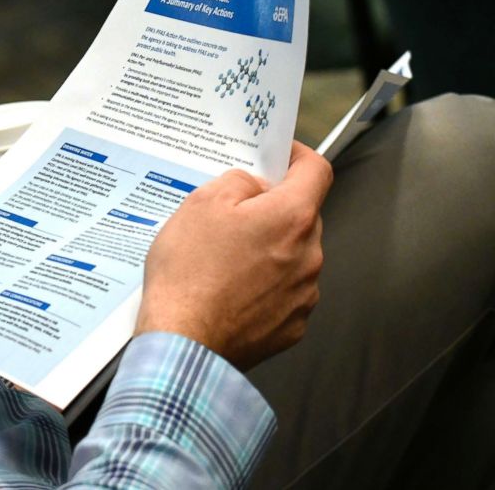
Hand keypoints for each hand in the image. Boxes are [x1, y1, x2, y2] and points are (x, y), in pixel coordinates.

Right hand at [136, 142, 331, 370]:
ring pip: (293, 255)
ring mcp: (304, 294)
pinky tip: (230, 290)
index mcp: (291, 217)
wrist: (183, 342)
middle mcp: (309, 255)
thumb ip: (237, 182)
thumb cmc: (189, 274)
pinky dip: (264, 286)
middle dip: (272, 209)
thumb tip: (253, 186)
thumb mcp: (200, 204)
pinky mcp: (292, 325)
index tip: (283, 156)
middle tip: (231, 215)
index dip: (298, 156)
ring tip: (223, 261)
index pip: (316, 171)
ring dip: (268, 250)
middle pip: (302, 216)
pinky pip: (285, 292)